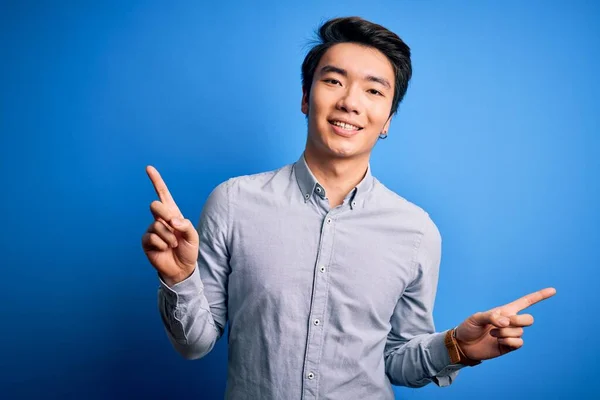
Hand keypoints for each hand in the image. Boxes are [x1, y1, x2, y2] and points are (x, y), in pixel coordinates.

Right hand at [141, 165, 198, 285]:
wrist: (182, 268)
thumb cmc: (188, 250)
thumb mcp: (193, 236)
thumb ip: (186, 225)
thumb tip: (172, 220)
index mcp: (172, 213)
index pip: (163, 194)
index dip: (156, 181)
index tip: (149, 168)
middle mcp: (160, 219)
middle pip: (156, 206)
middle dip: (165, 214)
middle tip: (173, 225)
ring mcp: (152, 230)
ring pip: (157, 225)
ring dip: (169, 237)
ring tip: (173, 244)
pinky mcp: (146, 241)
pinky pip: (152, 237)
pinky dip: (162, 244)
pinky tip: (165, 249)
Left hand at [454, 287, 555, 360]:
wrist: (464, 345)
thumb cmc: (469, 328)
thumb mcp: (476, 317)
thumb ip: (491, 316)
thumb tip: (506, 322)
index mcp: (505, 311)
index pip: (525, 302)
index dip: (539, 296)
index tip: (553, 290)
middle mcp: (510, 322)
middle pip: (528, 319)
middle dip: (518, 320)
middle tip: (501, 324)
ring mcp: (511, 334)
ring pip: (519, 331)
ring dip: (504, 332)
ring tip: (492, 334)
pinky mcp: (510, 346)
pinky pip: (518, 342)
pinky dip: (508, 341)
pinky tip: (498, 342)